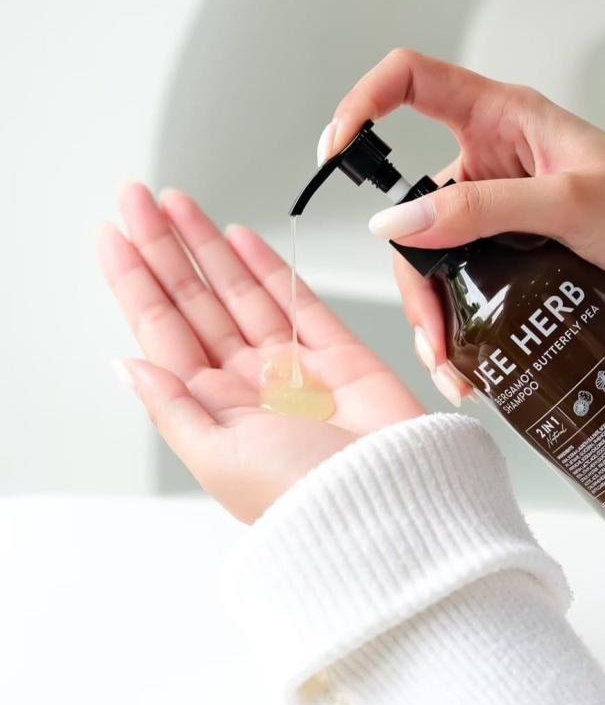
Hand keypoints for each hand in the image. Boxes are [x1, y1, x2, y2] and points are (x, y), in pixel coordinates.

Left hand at [98, 184, 423, 522]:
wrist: (391, 505)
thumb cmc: (306, 499)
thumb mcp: (218, 458)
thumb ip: (173, 406)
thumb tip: (127, 366)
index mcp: (214, 409)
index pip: (162, 332)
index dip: (136, 283)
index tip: (113, 237)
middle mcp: (247, 383)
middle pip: (195, 301)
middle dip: (164, 249)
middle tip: (138, 199)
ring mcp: (292, 365)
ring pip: (239, 290)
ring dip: (207, 246)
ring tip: (178, 205)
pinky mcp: (338, 351)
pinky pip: (295, 297)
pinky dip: (267, 265)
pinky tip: (239, 238)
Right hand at [320, 50, 604, 401]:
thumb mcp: (568, 201)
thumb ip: (482, 207)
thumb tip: (400, 223)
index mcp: (500, 117)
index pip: (410, 81)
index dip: (363, 103)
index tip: (336, 150)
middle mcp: (487, 160)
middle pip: (409, 203)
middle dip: (410, 268)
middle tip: (430, 324)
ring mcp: (492, 209)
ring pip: (429, 255)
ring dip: (432, 312)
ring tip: (452, 362)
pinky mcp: (504, 252)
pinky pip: (458, 284)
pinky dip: (455, 325)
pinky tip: (465, 362)